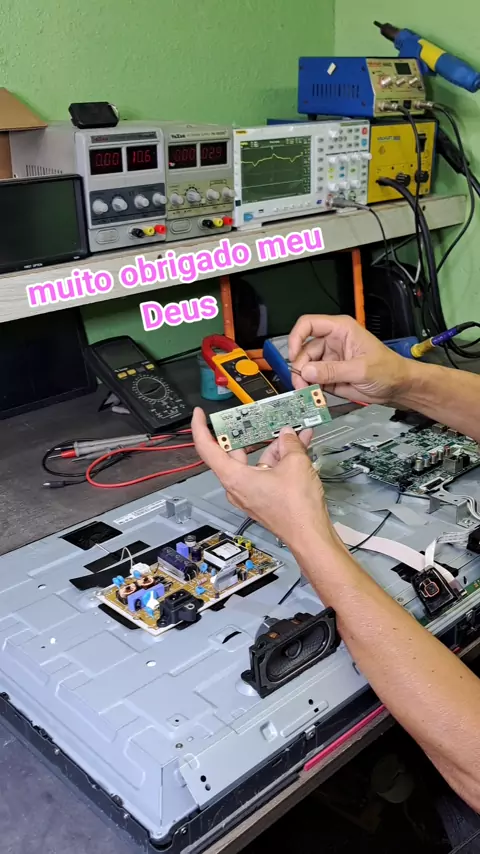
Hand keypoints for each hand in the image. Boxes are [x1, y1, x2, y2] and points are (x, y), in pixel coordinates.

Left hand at [191, 408, 332, 549]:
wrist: (310, 534)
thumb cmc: (296, 508)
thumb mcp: (295, 463)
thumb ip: (289, 443)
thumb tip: (288, 435)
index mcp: (234, 478)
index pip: (206, 448)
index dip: (200, 428)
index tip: (200, 414)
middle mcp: (237, 487)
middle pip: (235, 453)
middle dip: (250, 434)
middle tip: (254, 418)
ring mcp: (250, 493)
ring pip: (256, 462)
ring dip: (273, 446)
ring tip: (289, 431)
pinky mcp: (264, 498)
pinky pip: (266, 472)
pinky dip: (280, 460)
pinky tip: (297, 446)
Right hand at [289, 314, 410, 404]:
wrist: (397, 387)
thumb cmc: (388, 369)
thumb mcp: (361, 369)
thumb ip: (332, 370)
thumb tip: (307, 371)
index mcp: (340, 330)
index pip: (308, 325)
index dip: (296, 338)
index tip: (293, 355)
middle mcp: (332, 342)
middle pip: (303, 350)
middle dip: (300, 368)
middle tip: (301, 384)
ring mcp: (329, 359)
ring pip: (305, 367)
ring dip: (304, 381)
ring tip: (309, 392)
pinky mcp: (329, 375)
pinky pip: (313, 380)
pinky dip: (311, 389)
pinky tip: (316, 396)